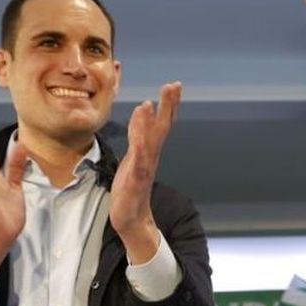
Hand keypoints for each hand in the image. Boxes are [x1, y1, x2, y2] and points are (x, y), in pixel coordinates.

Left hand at [110, 82, 181, 263]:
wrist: (131, 220)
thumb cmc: (130, 189)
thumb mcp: (131, 155)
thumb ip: (137, 132)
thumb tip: (142, 108)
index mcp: (149, 151)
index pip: (162, 124)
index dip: (168, 104)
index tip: (174, 85)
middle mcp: (150, 157)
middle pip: (162, 128)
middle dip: (168, 106)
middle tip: (174, 85)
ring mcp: (144, 168)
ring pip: (151, 141)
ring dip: (152, 123)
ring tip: (153, 103)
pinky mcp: (134, 180)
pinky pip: (138, 161)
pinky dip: (139, 147)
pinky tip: (139, 138)